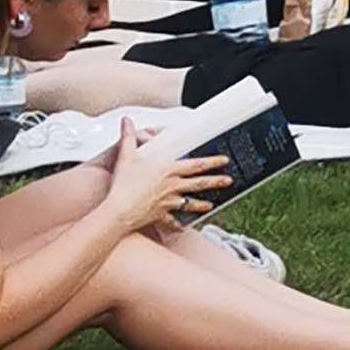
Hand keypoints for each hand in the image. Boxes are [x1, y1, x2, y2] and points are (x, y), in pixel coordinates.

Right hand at [106, 120, 231, 235]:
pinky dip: (177, 225)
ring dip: (201, 204)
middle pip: (199, 183)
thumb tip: (126, 121)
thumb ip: (128, 137)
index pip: (196, 164)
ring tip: (211, 205)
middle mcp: (172, 186)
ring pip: (190, 203)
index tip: (224, 160)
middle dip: (216, 181)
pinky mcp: (160, 215)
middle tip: (229, 180)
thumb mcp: (126, 156)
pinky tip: (182, 227)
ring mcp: (168, 202)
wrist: (120, 209)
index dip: (212, 161)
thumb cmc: (123, 183)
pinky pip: (171, 221)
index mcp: (168, 171)